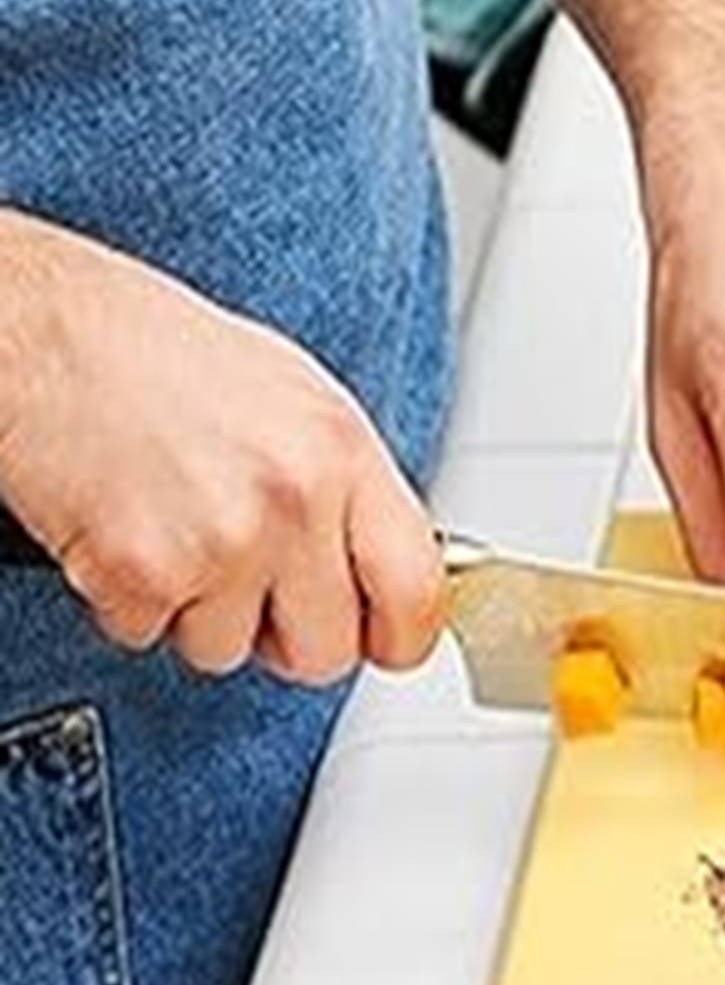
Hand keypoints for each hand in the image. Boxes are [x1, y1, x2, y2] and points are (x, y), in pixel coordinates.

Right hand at [0, 219, 443, 680]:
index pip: (417, 593)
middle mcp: (295, 498)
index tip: (381, 641)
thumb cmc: (160, 356)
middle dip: (285, 635)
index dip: (398, 637)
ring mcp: (222, 540)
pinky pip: (150, 637)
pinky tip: (124, 532)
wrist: (46, 332)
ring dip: (196, 612)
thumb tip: (380, 567)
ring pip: (229, 652)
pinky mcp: (141, 573)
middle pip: (328, 651)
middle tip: (249, 585)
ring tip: (174, 530)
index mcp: (344, 453)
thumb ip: (348, 492)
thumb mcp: (296, 404)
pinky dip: (128, 601)